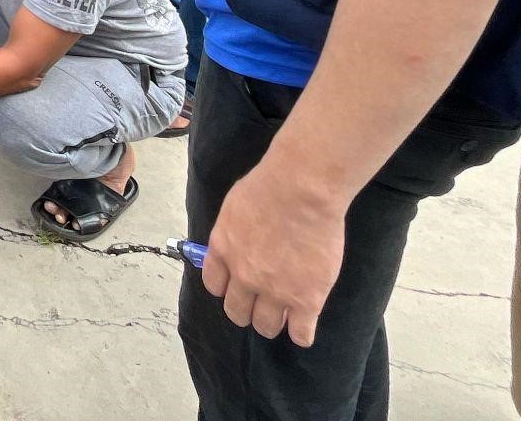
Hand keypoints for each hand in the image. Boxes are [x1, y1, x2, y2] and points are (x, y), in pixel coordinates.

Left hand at [200, 158, 347, 346]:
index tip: (236, 286)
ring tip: (282, 316)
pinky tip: (303, 326)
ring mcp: (274, 291)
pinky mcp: (306, 299)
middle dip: (246, 310)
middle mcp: (243, 276)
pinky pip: (300, 333)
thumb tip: (235, 241)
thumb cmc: (269, 187)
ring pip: (266, 325)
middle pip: (237, 311)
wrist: (302, 191)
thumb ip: (232, 231)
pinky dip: (301, 333)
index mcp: (223, 250)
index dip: (226, 287)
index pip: (214, 284)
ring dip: (272, 322)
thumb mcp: (234, 206)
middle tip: (259, 304)